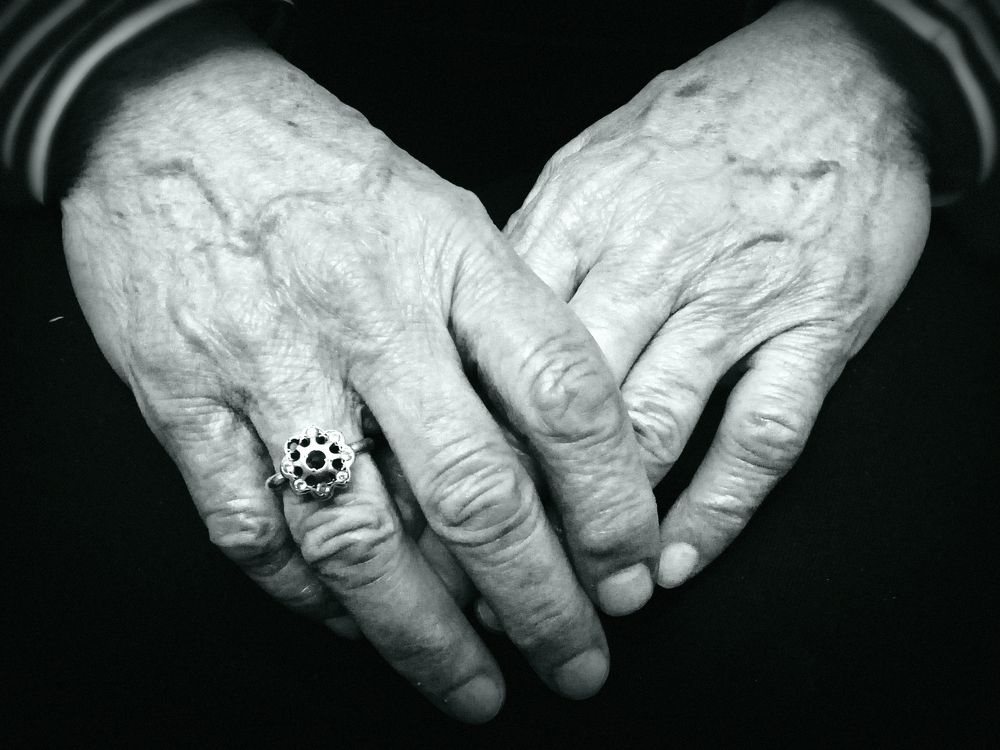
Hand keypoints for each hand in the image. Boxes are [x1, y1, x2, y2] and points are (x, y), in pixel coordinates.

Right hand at [60, 11, 658, 720]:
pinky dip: (308, 596)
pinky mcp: (185, 401)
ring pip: (360, 534)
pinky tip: (352, 623)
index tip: (631, 566)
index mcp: (449, 257)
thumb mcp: (441, 212)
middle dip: (540, 599)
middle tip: (579, 662)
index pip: (562, 394)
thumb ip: (503, 318)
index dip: (611, 499)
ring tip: (474, 686)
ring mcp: (269, 363)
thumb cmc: (323, 169)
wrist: (166, 120)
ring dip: (425, 631)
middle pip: (474, 488)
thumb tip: (561, 450)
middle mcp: (366, 316)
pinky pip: (252, 528)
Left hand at [505, 1, 930, 588]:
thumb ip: (527, 260)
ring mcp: (732, 298)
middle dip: (524, 505)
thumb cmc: (692, 134)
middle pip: (559, 406)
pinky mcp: (813, 327)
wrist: (830, 84)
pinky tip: (678, 560)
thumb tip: (461, 346)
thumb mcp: (585, 173)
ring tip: (586, 590)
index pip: (492, 350)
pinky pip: (758, 436)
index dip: (458, 442)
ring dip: (613, 525)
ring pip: (652, 429)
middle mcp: (646, 263)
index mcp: (573, 221)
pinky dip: (717, 510)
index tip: (435, 513)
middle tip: (496, 580)